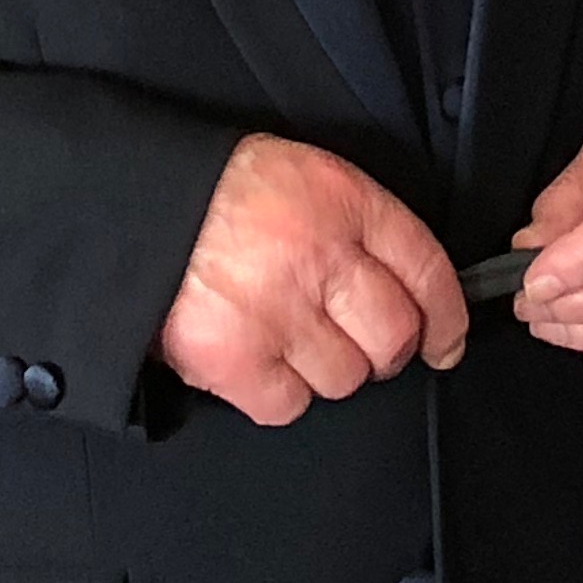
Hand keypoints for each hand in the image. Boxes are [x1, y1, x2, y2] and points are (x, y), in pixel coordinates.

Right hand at [158, 134, 467, 425]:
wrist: (135, 206)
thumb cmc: (226, 192)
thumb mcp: (310, 177)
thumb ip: (363, 225)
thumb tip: (413, 286)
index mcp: (346, 205)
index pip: (427, 271)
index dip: (447, 317)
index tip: (446, 340)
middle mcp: (320, 260)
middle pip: (394, 337)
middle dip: (386, 350)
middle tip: (362, 344)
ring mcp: (278, 314)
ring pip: (346, 378)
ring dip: (329, 369)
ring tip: (293, 339)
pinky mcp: (233, 360)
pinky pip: (288, 405)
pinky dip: (280, 393)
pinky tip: (259, 359)